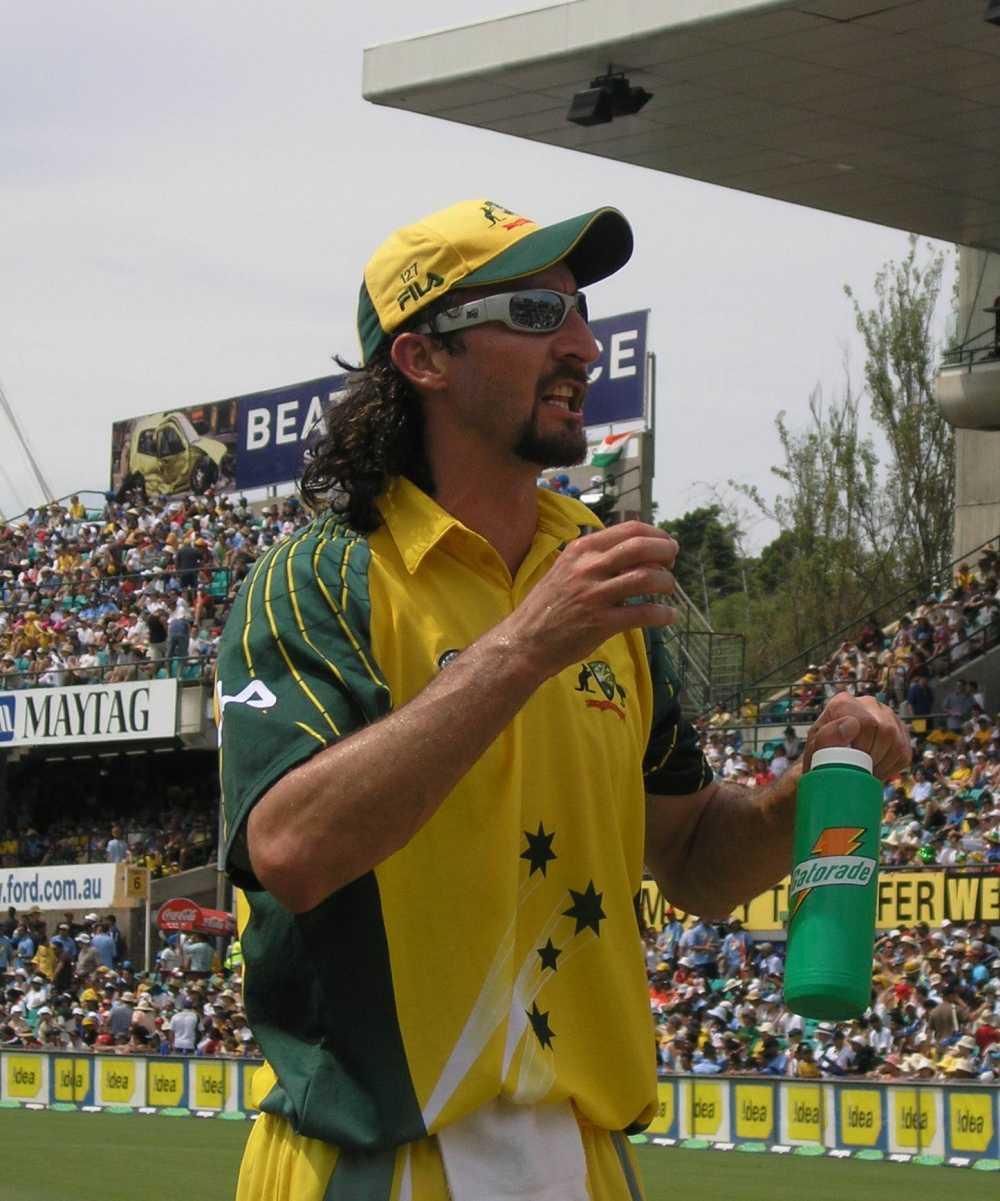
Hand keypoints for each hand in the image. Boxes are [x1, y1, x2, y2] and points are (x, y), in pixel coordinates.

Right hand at [498, 521, 677, 680]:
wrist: (524, 641)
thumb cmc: (547, 607)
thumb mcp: (565, 570)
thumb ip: (594, 558)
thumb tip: (633, 549)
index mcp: (581, 550)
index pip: (629, 530)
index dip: (656, 535)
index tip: (665, 546)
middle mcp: (588, 567)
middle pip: (641, 547)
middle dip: (666, 552)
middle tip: (672, 563)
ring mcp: (594, 595)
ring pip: (647, 578)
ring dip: (667, 583)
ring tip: (669, 590)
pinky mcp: (601, 623)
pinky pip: (643, 613)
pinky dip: (663, 614)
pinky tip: (668, 616)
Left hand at [802, 693, 910, 780]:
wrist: (828, 763)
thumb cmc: (819, 755)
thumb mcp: (815, 749)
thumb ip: (827, 736)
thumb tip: (852, 724)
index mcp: (844, 703)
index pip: (867, 721)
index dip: (862, 746)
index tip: (851, 760)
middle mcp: (868, 704)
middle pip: (886, 731)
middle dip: (872, 756)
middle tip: (858, 769)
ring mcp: (887, 716)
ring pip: (897, 743)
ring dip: (881, 764)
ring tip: (864, 770)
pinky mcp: (900, 733)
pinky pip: (903, 754)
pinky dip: (889, 768)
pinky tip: (874, 768)